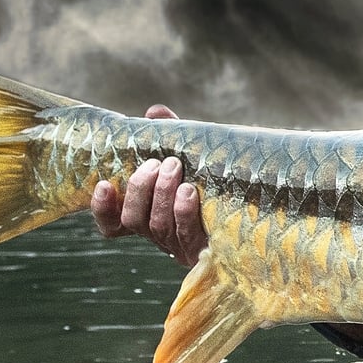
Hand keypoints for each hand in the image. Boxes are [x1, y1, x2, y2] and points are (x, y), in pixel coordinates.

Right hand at [90, 104, 207, 266]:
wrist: (260, 203)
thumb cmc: (215, 177)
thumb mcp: (191, 155)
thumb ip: (170, 135)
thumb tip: (154, 112)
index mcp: (150, 215)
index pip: (113, 223)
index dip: (102, 209)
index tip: (103, 184)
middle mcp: (160, 234)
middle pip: (133, 220)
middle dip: (139, 190)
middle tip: (155, 163)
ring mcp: (181, 245)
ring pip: (158, 226)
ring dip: (162, 194)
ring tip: (173, 166)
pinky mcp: (205, 249)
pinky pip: (188, 234)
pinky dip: (184, 211)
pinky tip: (189, 191)